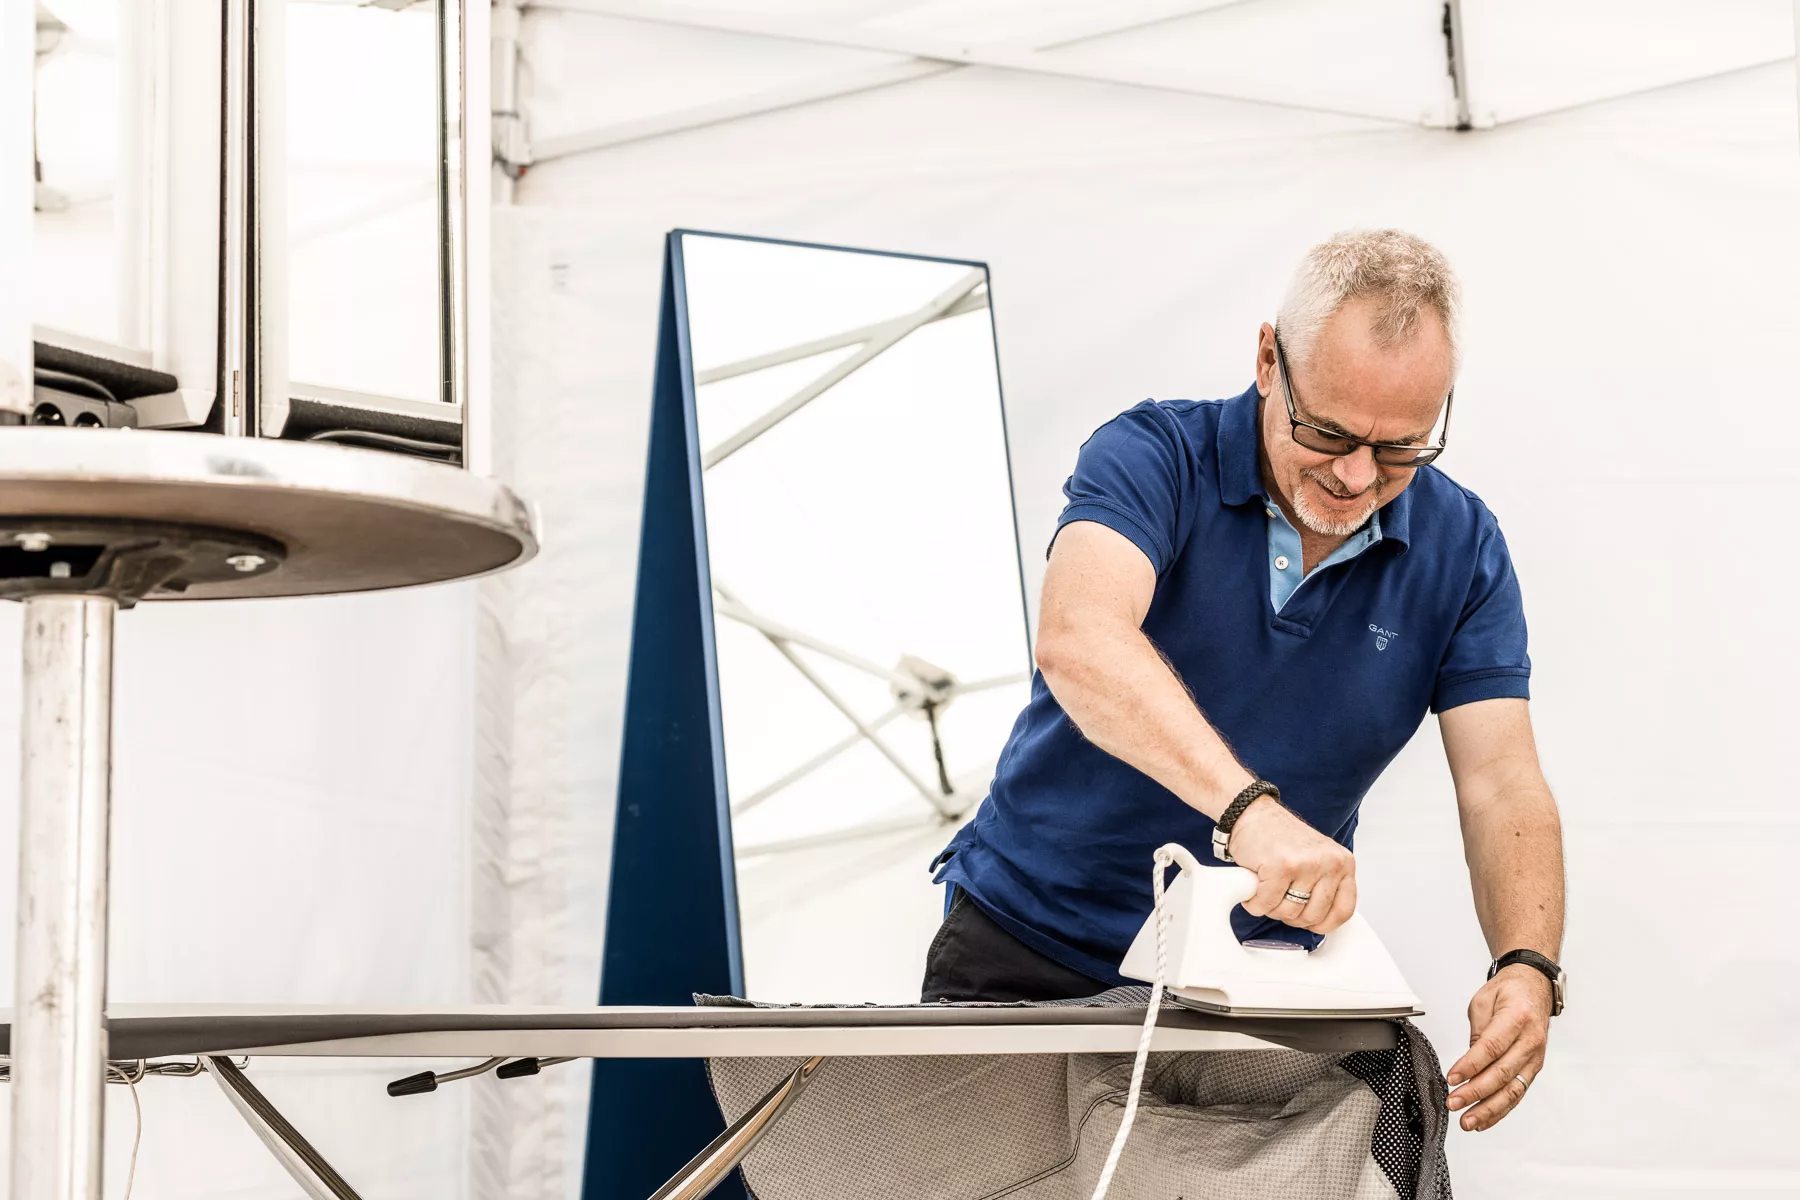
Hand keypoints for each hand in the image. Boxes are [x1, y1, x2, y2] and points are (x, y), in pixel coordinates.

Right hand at [1224, 796, 1356, 935]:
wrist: (1252, 812)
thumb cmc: (1280, 837)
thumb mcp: (1317, 858)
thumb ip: (1326, 885)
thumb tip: (1323, 921)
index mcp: (1343, 863)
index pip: (1344, 910)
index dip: (1323, 923)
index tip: (1308, 921)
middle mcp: (1329, 863)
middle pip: (1313, 916)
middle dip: (1290, 915)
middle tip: (1278, 899)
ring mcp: (1306, 865)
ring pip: (1288, 913)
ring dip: (1270, 908)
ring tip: (1265, 889)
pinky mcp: (1281, 867)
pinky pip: (1266, 904)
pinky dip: (1254, 903)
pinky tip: (1253, 888)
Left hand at [1445, 965, 1551, 1130]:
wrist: (1534, 988)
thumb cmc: (1508, 992)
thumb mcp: (1484, 1002)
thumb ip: (1478, 1032)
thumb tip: (1468, 1063)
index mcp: (1517, 1018)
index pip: (1492, 1048)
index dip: (1471, 1065)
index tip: (1452, 1078)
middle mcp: (1530, 1041)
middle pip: (1502, 1073)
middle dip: (1475, 1092)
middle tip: (1453, 1103)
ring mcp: (1535, 1058)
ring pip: (1512, 1090)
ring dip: (1488, 1109)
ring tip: (1467, 1121)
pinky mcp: (1533, 1069)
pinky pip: (1517, 1093)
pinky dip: (1500, 1110)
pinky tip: (1484, 1120)